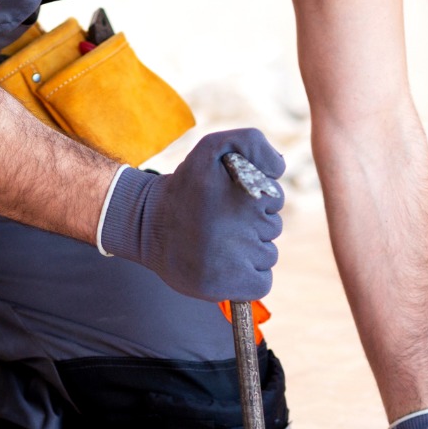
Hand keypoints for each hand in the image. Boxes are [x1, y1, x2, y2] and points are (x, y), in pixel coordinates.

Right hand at [99, 128, 284, 301]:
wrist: (148, 225)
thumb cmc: (186, 188)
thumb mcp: (213, 148)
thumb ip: (252, 143)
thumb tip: (280, 169)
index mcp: (243, 192)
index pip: (275, 199)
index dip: (256, 200)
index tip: (229, 201)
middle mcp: (241, 226)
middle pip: (273, 228)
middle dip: (253, 225)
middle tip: (221, 223)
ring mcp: (235, 259)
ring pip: (268, 256)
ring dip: (251, 251)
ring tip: (220, 244)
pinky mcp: (228, 285)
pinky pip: (263, 283)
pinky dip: (251, 278)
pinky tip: (228, 266)